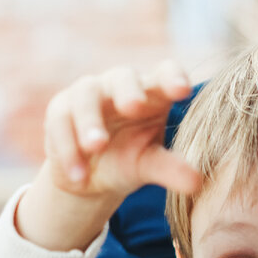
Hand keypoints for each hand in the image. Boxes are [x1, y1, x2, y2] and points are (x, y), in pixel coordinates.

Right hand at [43, 60, 200, 198]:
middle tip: (134, 107)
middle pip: (124, 76)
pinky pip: (60, 122)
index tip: (183, 91)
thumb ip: (170, 169)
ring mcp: (88, 93)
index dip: (172, 77)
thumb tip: (197, 184)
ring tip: (95, 146)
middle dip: (129, 90)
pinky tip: (79, 174)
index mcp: (152, 94)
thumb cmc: (128, 160)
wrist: (88, 177)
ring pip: (86, 95)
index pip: (164, 73)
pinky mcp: (60, 109)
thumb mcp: (148, 166)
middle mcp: (120, 86)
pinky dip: (68, 148)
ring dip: (90, 121)